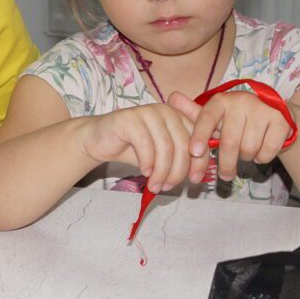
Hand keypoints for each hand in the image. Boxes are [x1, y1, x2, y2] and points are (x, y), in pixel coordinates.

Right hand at [77, 101, 205, 192]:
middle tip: (168, 187)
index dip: (200, 161)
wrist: (99, 141)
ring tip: (155, 186)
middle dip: (178, 171)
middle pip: (183, 144)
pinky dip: (147, 162)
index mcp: (179, 117)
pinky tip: (144, 172)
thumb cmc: (133, 149)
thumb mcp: (161, 155)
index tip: (194, 181)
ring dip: (162, 171)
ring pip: (166, 146)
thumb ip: (180, 159)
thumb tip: (198, 176)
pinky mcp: (129, 118)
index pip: (199, 139)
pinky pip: (146, 144)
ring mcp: (148, 112)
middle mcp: (166, 111)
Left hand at [187, 90, 290, 181]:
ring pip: (248, 149)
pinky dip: (263, 157)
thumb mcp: (216, 117)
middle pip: (228, 142)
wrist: (275, 114)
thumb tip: (171, 98)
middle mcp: (241, 101)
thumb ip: (195, 114)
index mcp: (221, 100)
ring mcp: (263, 109)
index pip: (206, 118)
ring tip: (246, 152)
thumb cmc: (237, 119)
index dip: (199, 136)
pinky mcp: (281, 120)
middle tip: (225, 175)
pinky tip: (261, 150)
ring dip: (246, 159)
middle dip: (226, 164)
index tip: (195, 153)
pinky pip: (267, 151)